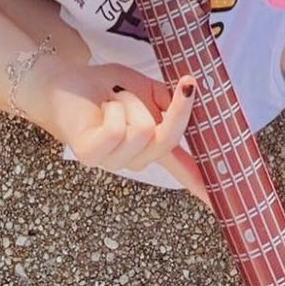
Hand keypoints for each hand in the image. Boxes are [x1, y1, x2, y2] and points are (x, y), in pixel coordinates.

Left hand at [37, 59, 209, 205]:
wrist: (65, 80)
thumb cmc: (105, 86)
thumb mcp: (146, 87)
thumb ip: (167, 100)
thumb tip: (187, 99)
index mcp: (149, 145)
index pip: (182, 167)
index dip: (201, 184)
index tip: (218, 205)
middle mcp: (133, 160)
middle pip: (168, 137)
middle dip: (167, 105)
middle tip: (145, 89)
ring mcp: (111, 161)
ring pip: (142, 129)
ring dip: (129, 102)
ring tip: (113, 100)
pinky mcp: (90, 155)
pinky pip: (117, 130)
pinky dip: (113, 108)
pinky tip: (102, 109)